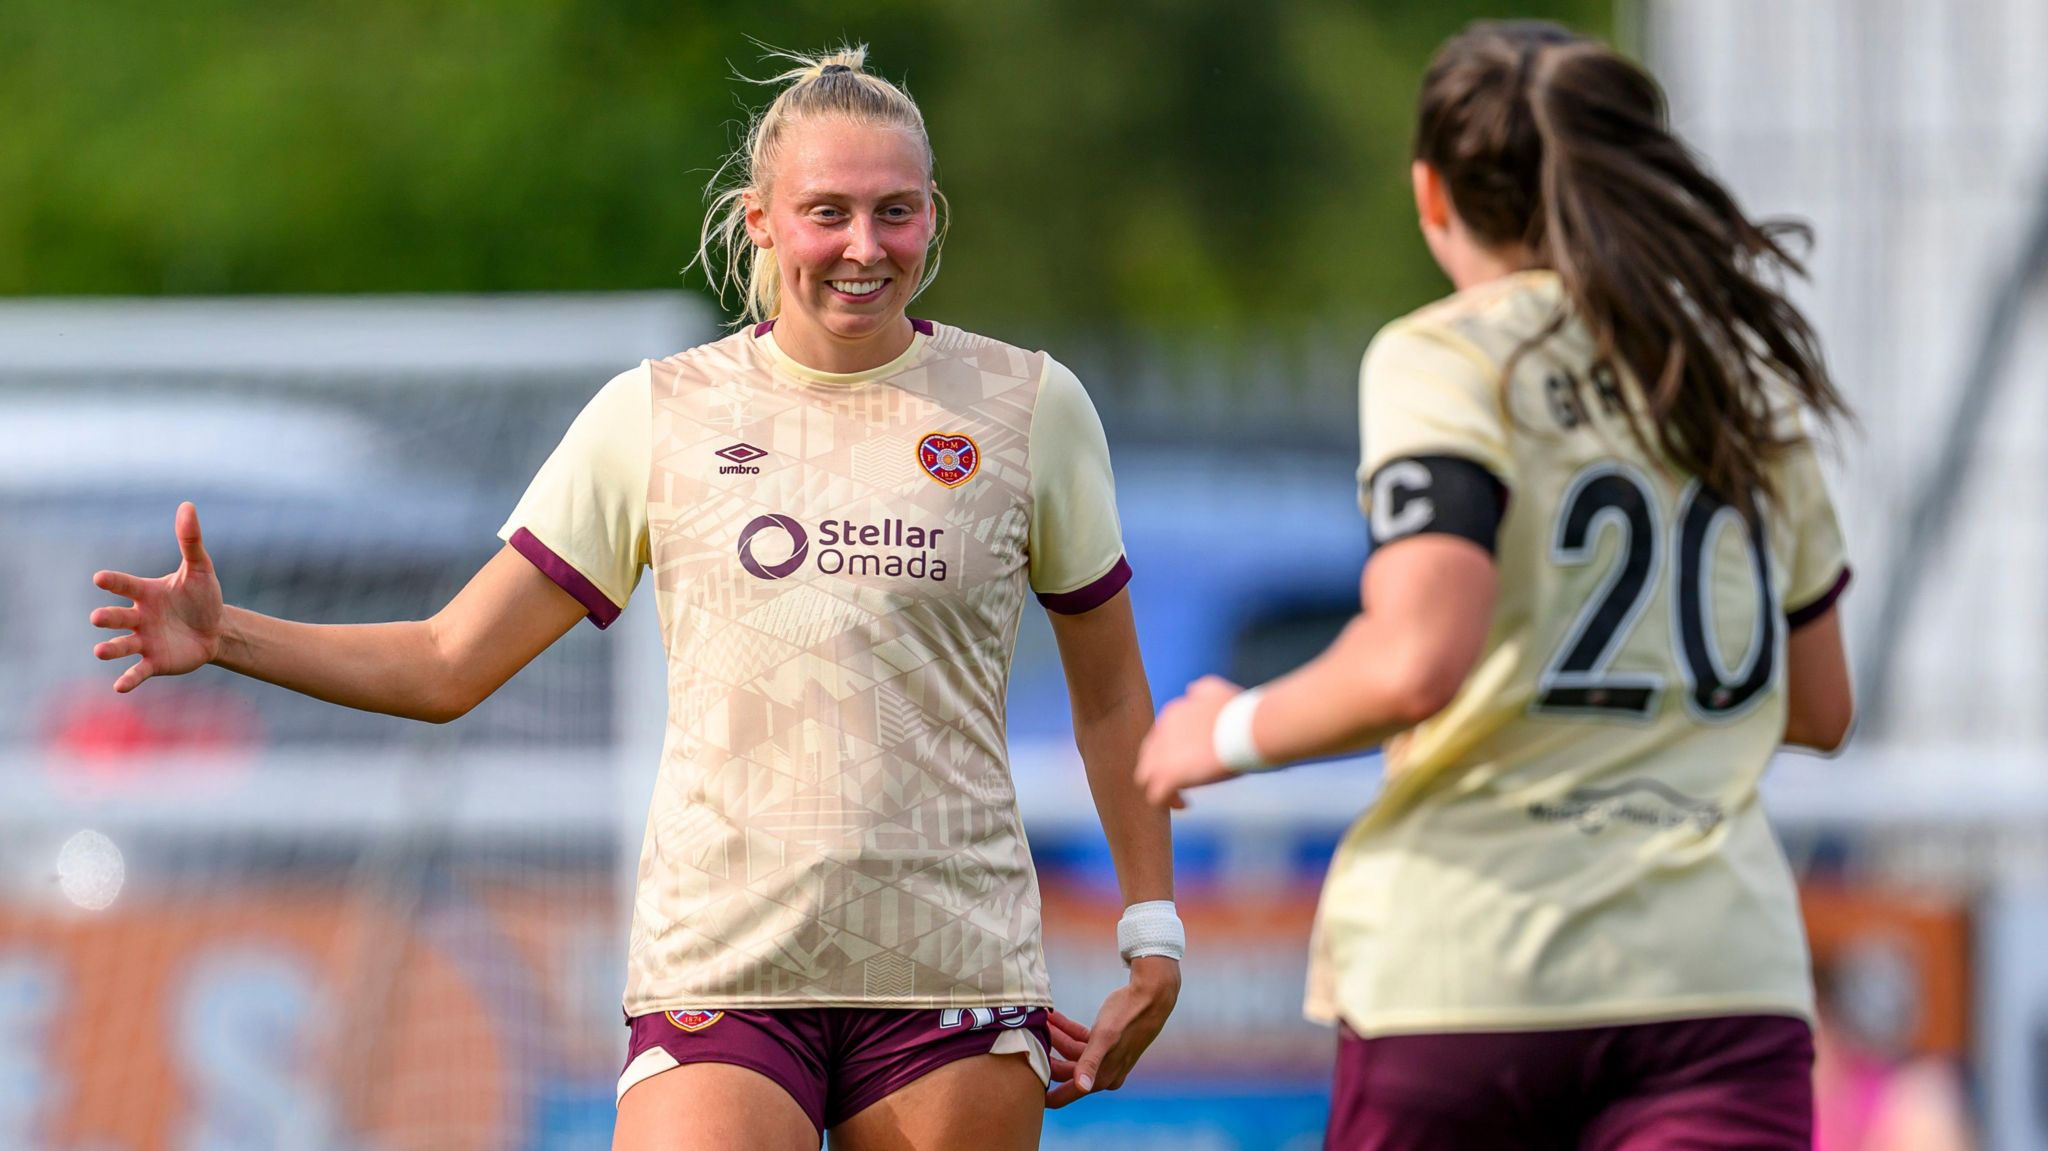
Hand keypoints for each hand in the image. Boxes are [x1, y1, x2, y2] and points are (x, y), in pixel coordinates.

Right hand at [90, 502, 226, 691]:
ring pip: (121, 644)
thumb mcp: (200, 569)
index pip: (125, 585)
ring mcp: (144, 640)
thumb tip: (187, 505)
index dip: (113, 582)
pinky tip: (119, 687)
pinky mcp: (154, 662)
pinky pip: (137, 671)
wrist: (217, 629)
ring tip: (100, 650)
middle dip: (107, 617)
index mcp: (146, 593)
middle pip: (117, 616)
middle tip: (97, 618)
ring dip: (110, 648)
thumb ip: (190, 541)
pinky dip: (128, 679)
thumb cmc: (202, 597)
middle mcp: (139, 617)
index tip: (99, 578)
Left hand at [1044, 955, 1178, 1107]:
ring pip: (1072, 1051)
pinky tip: (1055, 1017)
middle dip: (1047, 1053)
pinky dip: (1068, 1029)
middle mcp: (1104, 1071)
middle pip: (1067, 1068)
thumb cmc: (1128, 1015)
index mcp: (1103, 1076)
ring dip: (1056, 1036)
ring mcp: (1106, 1057)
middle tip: (1029, 1037)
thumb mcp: (1105, 1037)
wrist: (1151, 995)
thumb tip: (1083, 1087)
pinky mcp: (1107, 1042)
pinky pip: (1081, 1039)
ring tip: (1040, 1020)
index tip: (1026, 1092)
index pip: (1069, 1092)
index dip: (1048, 1094)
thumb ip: (1090, 1063)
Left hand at [1134, 675, 1244, 807]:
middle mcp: (1162, 731)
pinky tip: (1185, 805)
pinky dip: (1167, 802)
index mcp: (1173, 713)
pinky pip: (1156, 796)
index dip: (1172, 751)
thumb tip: (1191, 690)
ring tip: (1179, 797)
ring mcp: (1163, 755)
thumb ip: (1201, 691)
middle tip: (1183, 781)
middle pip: (1149, 756)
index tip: (1190, 760)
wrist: (1252, 729)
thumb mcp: (1217, 691)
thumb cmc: (1243, 713)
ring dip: (1161, 787)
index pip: (1160, 736)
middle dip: (1163, 769)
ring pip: (1146, 777)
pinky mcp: (1169, 775)